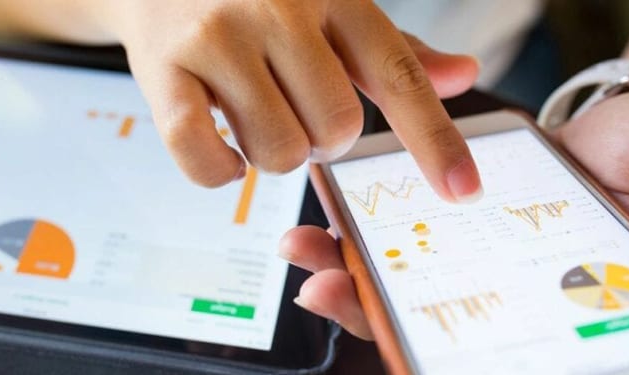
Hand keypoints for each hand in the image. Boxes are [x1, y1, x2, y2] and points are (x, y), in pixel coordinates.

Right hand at [97, 0, 480, 199]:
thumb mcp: (330, 9)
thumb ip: (391, 51)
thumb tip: (463, 74)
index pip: (399, 76)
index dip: (436, 140)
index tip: (464, 190)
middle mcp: (279, 10)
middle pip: (336, 129)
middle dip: (322, 142)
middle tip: (295, 112)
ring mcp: (218, 37)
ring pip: (277, 151)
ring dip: (272, 154)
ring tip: (254, 116)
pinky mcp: (164, 68)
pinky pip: (204, 156)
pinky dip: (219, 171)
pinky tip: (221, 148)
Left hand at [279, 91, 628, 339]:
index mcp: (570, 295)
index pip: (514, 341)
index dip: (465, 353)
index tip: (414, 352)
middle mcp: (514, 286)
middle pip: (443, 319)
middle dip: (380, 314)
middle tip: (326, 296)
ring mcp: (480, 253)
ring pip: (413, 281)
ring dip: (355, 275)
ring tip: (306, 263)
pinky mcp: (456, 215)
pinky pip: (408, 232)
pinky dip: (368, 233)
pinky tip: (330, 224)